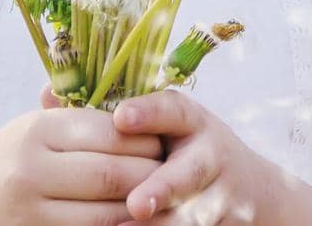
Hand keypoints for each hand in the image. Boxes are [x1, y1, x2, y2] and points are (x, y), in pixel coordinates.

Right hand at [0, 90, 166, 225]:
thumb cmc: (6, 159)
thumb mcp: (33, 128)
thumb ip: (79, 118)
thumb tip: (140, 104)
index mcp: (38, 131)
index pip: (109, 131)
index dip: (145, 137)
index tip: (165, 139)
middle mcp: (33, 170)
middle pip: (114, 174)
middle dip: (152, 174)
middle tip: (173, 170)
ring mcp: (33, 212)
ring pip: (109, 214)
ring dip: (142, 207)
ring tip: (161, 197)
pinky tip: (132, 219)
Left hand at [109, 88, 278, 223]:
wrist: (256, 192)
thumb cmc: (191, 153)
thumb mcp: (175, 128)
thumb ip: (132, 120)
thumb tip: (55, 98)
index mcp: (193, 123)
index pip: (172, 111)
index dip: (149, 113)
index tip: (120, 118)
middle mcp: (212, 156)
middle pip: (189, 173)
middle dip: (162, 188)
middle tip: (135, 204)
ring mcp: (225, 196)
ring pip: (194, 216)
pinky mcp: (228, 225)